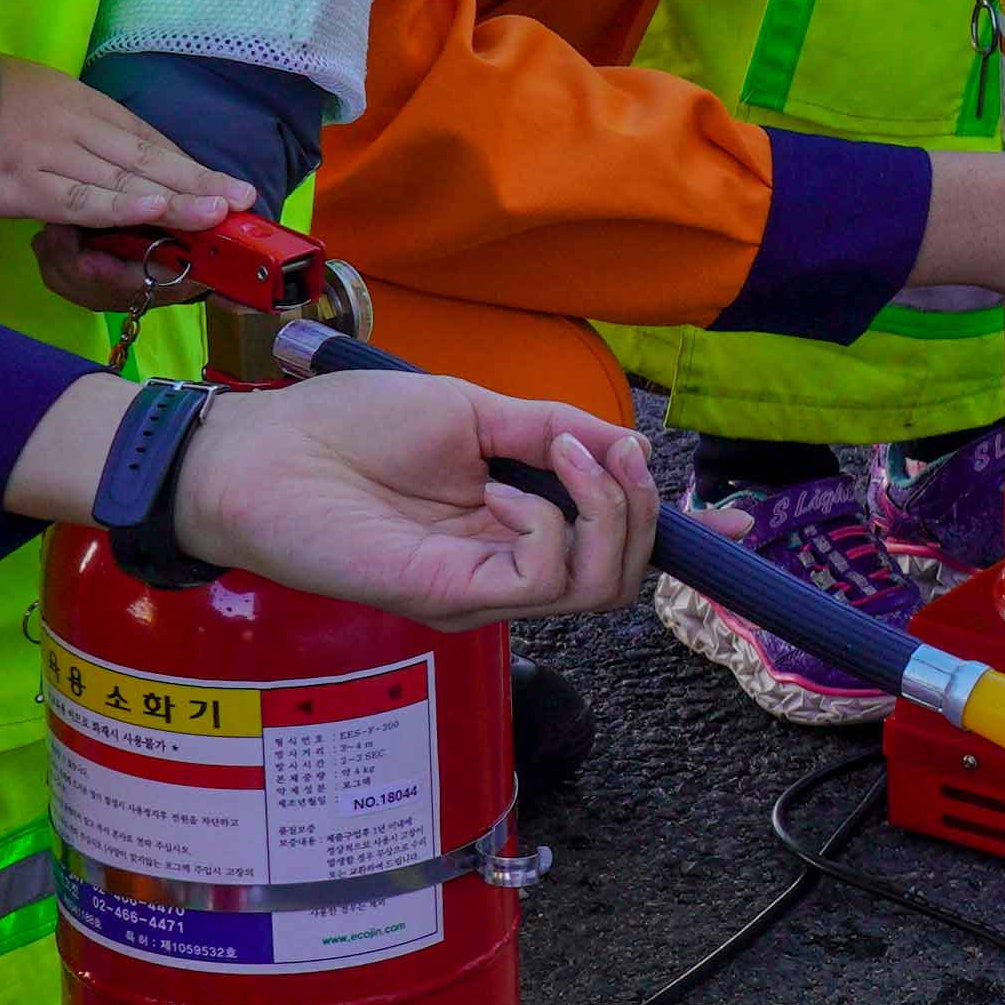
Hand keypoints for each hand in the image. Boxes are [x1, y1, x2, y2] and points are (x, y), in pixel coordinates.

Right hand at [0, 58, 232, 234]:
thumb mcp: (38, 101)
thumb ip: (78, 128)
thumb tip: (121, 160)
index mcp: (79, 102)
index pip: (144, 137)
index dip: (186, 164)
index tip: (225, 185)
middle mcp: (71, 124)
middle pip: (144, 157)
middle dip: (196, 181)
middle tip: (241, 200)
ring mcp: (46, 154)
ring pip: (120, 179)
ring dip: (173, 198)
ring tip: (216, 212)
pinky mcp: (19, 184)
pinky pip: (76, 199)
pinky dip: (118, 206)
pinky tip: (154, 210)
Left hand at [179, 366, 657, 623]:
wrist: (260, 453)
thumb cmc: (345, 427)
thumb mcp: (469, 409)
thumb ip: (548, 428)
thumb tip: (629, 442)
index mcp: (513, 518)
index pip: (612, 546)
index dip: (678, 534)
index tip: (744, 521)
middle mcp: (505, 563)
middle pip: (622, 572)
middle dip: (642, 509)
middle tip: (611, 454)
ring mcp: (481, 586)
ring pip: (598, 586)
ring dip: (604, 513)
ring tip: (560, 458)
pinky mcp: (451, 595)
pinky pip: (544, 578)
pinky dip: (549, 524)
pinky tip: (506, 490)